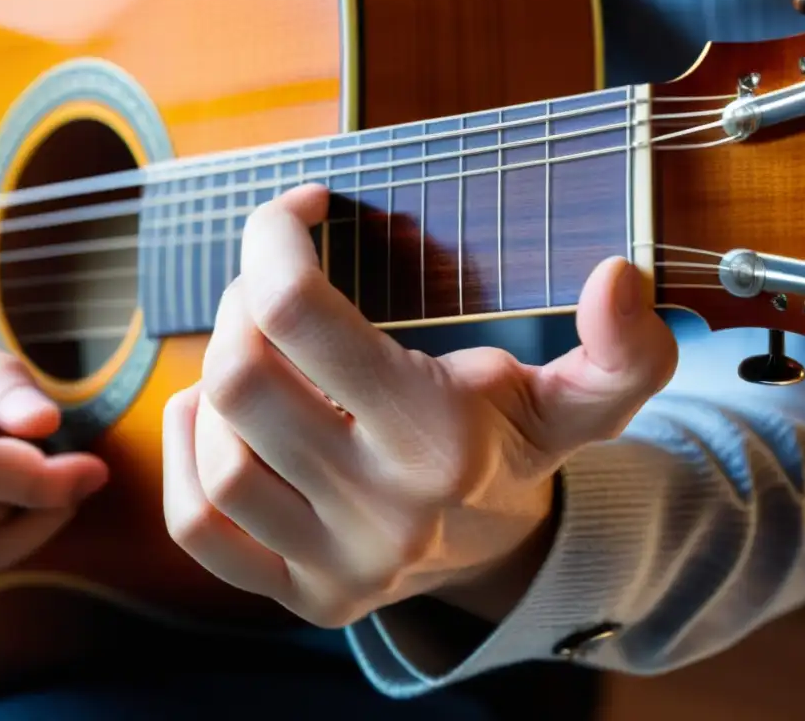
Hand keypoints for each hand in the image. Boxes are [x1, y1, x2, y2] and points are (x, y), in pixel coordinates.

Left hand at [163, 184, 677, 627]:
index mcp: (438, 439)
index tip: (294, 212)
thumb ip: (622, 350)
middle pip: (240, 382)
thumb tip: (617, 276)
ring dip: (210, 387)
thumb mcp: (581, 402)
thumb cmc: (511, 451)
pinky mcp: (299, 593)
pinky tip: (206, 418)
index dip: (272, 240)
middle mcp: (381, 510)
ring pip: (218, 458)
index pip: (300, 316)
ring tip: (250, 354)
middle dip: (238, 308)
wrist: (494, 558)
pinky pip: (200, 529)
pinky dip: (183, 459)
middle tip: (267, 290)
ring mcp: (336, 562)